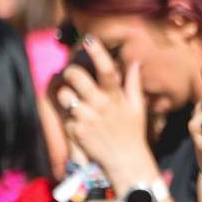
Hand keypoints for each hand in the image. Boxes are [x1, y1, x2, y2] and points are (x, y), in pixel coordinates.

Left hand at [57, 38, 154, 187]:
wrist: (124, 162)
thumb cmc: (132, 133)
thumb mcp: (137, 108)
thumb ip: (133, 84)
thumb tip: (135, 62)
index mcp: (116, 98)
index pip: (107, 70)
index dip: (97, 52)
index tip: (89, 39)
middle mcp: (100, 106)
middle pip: (76, 76)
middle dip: (71, 71)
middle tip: (74, 75)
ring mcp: (86, 118)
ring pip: (64, 94)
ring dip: (67, 94)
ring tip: (76, 101)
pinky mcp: (75, 130)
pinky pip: (64, 114)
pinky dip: (69, 115)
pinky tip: (80, 121)